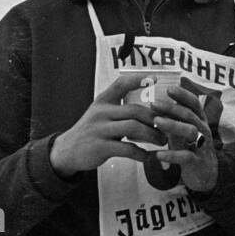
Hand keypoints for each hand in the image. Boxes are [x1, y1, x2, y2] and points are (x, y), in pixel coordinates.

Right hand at [49, 73, 164, 177]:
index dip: (138, 80)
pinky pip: (127, 149)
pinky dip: (141, 153)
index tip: (155, 79)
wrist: (67, 150)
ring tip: (162, 142)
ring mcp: (100, 130)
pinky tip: (148, 157)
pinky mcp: (100, 147)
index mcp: (103, 101)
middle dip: (155, 120)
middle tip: (167, 128)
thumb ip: (119, 108)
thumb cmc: (92, 131)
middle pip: (135, 111)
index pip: (121, 85)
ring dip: (152, 135)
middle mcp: (101, 112)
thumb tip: (151, 108)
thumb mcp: (100, 113)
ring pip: (133, 128)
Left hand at [150, 85, 216, 191]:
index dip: (183, 95)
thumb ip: (173, 117)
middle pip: (190, 115)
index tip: (168, 88)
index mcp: (199, 120)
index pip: (194, 103)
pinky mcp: (197, 162)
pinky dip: (172, 155)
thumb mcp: (182, 129)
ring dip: (173, 125)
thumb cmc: (189, 146)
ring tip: (157, 122)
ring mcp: (201, 145)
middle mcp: (202, 130)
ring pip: (190, 132)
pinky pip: (186, 156)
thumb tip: (153, 101)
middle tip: (153, 104)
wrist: (205, 173)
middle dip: (172, 108)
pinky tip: (158, 154)